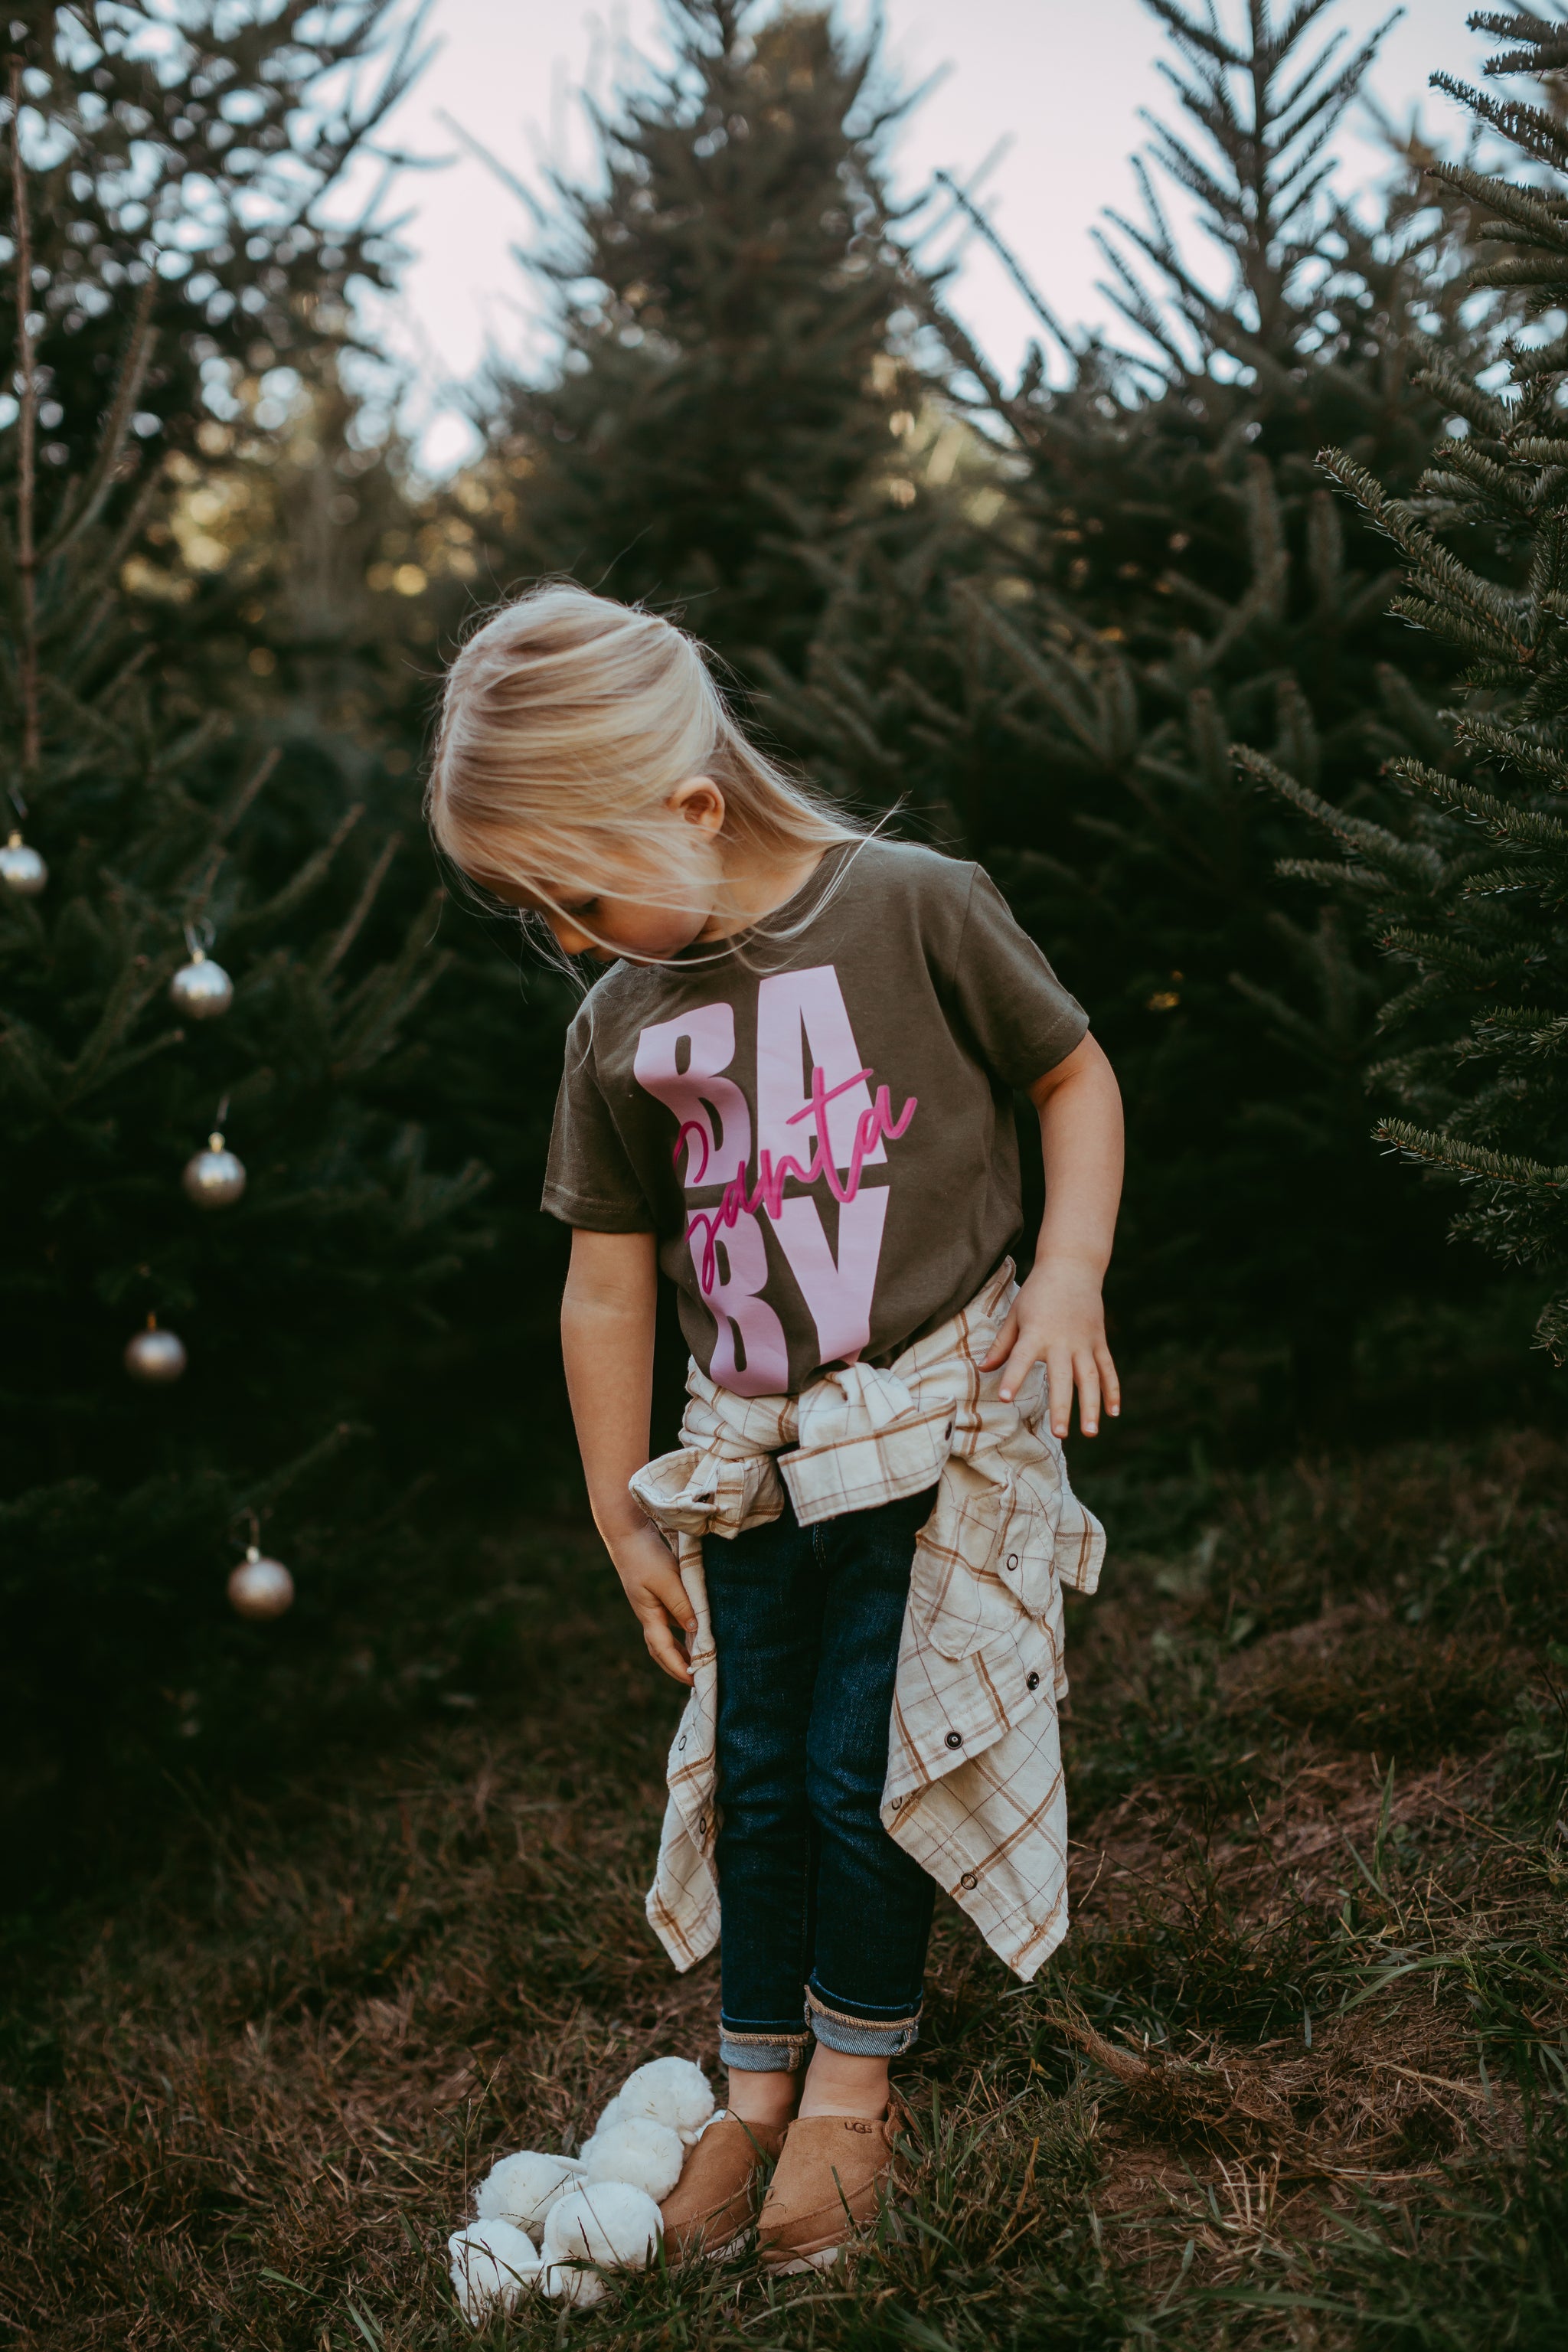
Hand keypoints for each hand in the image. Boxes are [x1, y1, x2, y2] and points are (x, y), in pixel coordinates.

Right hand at [608, 1520, 696, 1684]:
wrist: (629, 1536)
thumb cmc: (645, 1557)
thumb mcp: (666, 1580)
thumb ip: (681, 1605)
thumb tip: (695, 1631)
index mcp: (648, 1616)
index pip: (663, 1651)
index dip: (678, 1669)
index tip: (694, 1682)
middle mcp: (650, 1616)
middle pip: (662, 1652)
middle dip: (677, 1668)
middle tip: (697, 1681)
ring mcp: (653, 1608)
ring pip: (667, 1639)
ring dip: (681, 1653)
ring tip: (700, 1664)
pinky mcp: (659, 1597)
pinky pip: (673, 1623)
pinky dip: (684, 1634)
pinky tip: (698, 1634)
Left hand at [981, 1256, 1119, 1437]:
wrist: (1072, 1266)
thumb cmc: (1038, 1292)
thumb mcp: (1015, 1314)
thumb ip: (1002, 1344)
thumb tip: (983, 1369)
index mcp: (1036, 1333)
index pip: (1021, 1359)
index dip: (1012, 1377)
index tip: (1005, 1398)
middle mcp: (1062, 1341)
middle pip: (1062, 1378)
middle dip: (1061, 1407)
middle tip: (1059, 1434)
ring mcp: (1084, 1342)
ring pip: (1090, 1379)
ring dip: (1091, 1406)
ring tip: (1089, 1432)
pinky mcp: (1098, 1341)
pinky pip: (1107, 1369)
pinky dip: (1112, 1390)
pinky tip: (1112, 1413)